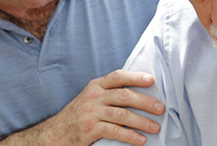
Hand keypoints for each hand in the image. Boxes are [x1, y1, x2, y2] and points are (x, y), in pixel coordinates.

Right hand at [0, 70, 164, 144]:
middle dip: (145, 102)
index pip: (118, 76)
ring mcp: (91, 113)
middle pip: (124, 96)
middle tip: (160, 108)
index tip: (151, 80)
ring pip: (121, 114)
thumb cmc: (80, 115)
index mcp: (96, 85)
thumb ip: (110, 93)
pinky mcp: (90, 129)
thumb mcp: (92, 98)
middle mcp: (94, 96)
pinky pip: (114, 131)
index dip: (135, 77)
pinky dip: (130, 136)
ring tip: (155, 128)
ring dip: (141, 121)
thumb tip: (141, 94)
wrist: (56, 133)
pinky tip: (140, 140)